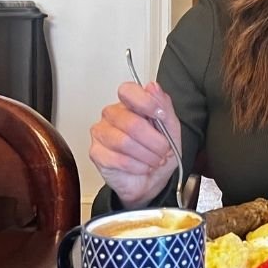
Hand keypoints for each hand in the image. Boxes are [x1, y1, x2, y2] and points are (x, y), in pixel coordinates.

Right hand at [89, 82, 182, 208]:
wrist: (152, 180)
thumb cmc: (159, 152)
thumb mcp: (172, 128)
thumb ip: (164, 106)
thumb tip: (153, 87)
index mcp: (130, 104)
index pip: (128, 90)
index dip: (146, 102)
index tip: (160, 115)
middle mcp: (112, 114)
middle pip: (132, 122)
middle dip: (154, 141)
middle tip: (163, 150)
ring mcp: (101, 132)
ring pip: (124, 142)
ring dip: (147, 155)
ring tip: (154, 160)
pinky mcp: (96, 153)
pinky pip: (118, 159)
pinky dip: (137, 166)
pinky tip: (142, 167)